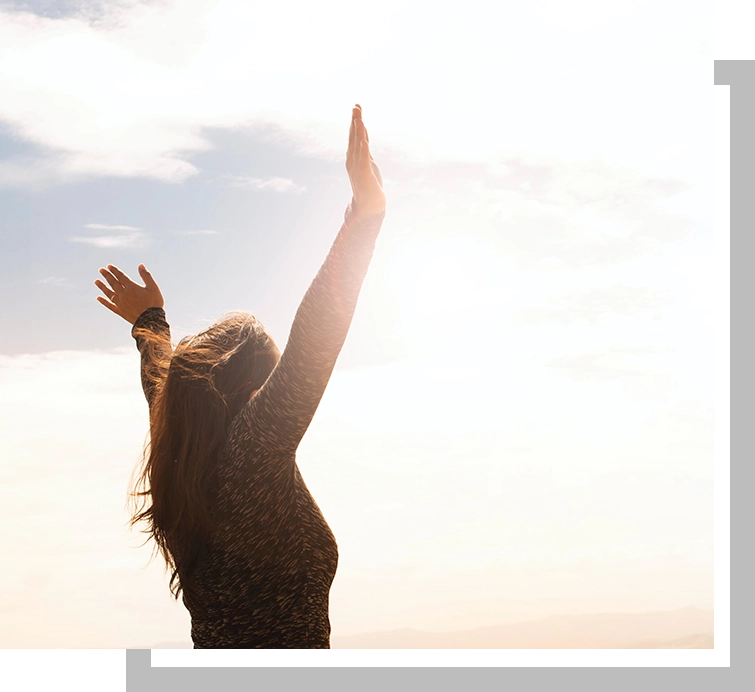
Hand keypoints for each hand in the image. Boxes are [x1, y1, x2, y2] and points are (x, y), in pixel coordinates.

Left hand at [95, 264, 163, 324]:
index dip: (115, 271)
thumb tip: (141, 265)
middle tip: (101, 270)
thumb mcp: (153, 288)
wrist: (151, 320)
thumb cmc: (154, 304)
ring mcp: (121, 303)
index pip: (121, 277)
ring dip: (102, 287)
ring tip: (96, 281)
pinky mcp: (120, 312)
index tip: (108, 266)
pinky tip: (98, 298)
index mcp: (132, 288)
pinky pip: (110, 306)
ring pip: (109, 293)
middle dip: (107, 276)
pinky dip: (104, 302)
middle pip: (113, 283)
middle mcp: (124, 294)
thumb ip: (146, 276)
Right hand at [346, 104, 385, 220]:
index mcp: (353, 157)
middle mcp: (353, 160)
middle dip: (355, 122)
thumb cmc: (369, 185)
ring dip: (358, 132)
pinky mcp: (365, 175)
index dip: (355, 121)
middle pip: (354, 137)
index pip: (354, 135)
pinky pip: (364, 161)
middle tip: (356, 106)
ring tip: (359, 119)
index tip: (357, 106)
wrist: (369, 205)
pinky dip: (363, 150)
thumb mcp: (367, 163)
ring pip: (357, 146)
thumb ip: (364, 150)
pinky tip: (364, 141)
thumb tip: (362, 136)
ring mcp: (357, 168)